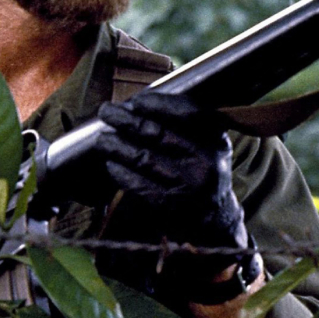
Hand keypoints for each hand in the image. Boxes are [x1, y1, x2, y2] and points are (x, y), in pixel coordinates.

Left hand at [94, 92, 249, 290]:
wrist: (216, 217)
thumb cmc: (202, 168)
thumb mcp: (208, 142)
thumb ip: (184, 123)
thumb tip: (137, 104)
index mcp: (215, 139)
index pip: (188, 113)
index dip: (160, 104)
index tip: (137, 100)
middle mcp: (205, 161)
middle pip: (158, 133)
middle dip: (126, 120)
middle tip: (106, 111)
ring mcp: (188, 185)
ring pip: (143, 158)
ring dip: (116, 145)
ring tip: (102, 139)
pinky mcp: (171, 206)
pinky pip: (139, 185)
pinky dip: (121, 172)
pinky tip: (111, 164)